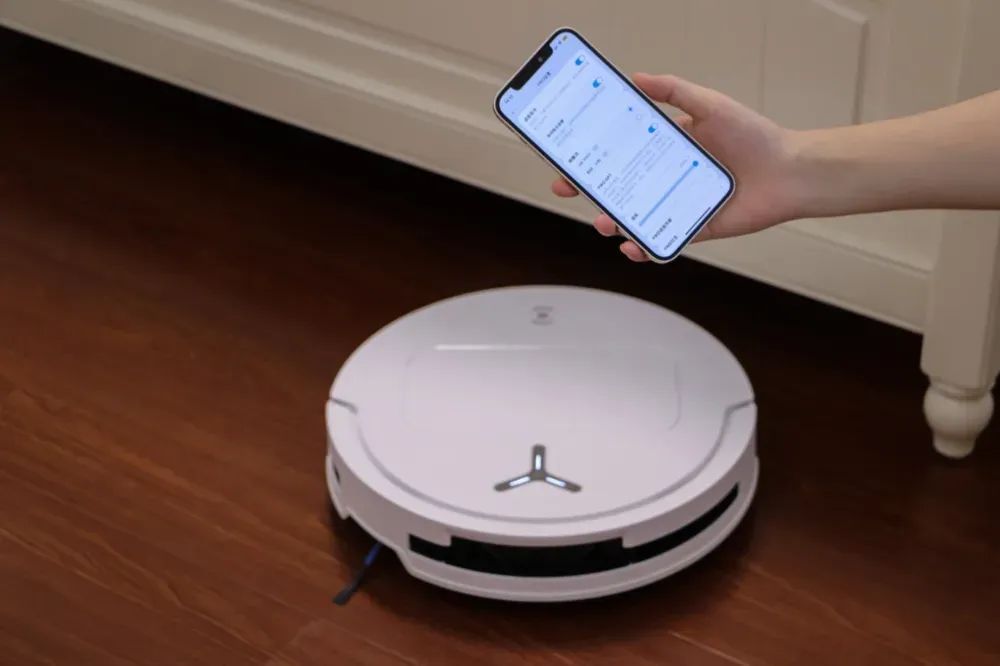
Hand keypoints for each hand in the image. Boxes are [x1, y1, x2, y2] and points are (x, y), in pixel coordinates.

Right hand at [552, 73, 802, 261]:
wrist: (791, 173)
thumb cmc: (755, 137)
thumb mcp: (710, 105)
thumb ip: (674, 91)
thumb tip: (636, 78)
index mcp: (668, 148)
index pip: (621, 152)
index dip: (592, 156)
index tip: (567, 157)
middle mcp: (668, 177)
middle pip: (620, 186)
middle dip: (590, 191)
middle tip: (568, 189)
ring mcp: (679, 204)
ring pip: (635, 217)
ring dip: (613, 222)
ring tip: (603, 222)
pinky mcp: (695, 229)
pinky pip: (662, 241)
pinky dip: (644, 248)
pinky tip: (633, 246)